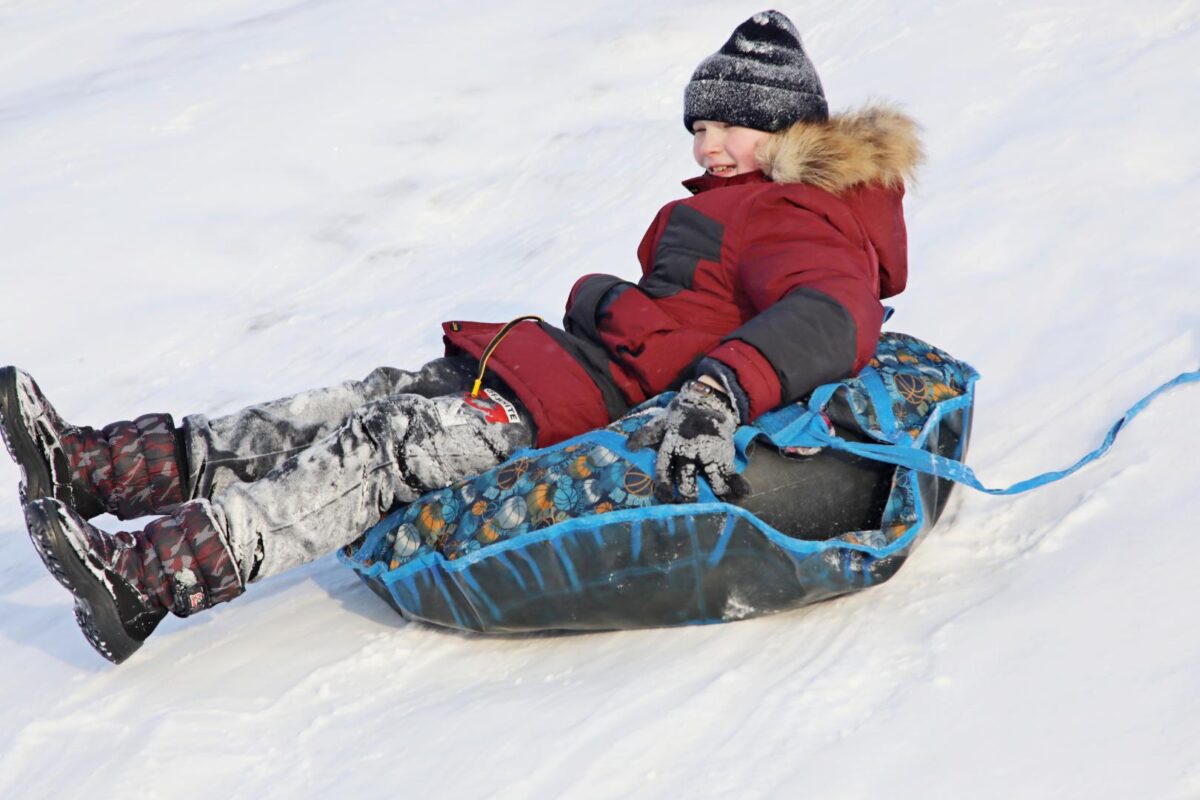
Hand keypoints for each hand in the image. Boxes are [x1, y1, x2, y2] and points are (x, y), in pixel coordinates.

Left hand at [627, 380, 748, 501]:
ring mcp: (709, 453)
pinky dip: (739, 485)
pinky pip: (732, 472)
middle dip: (687, 496)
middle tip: (689, 505)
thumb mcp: (660, 422)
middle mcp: (689, 452)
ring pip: (712, 480)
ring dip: (717, 494)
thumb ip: (645, 435)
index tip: (664, 497)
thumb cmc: (681, 415)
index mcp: (671, 445)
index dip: (663, 485)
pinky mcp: (725, 453)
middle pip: (687, 479)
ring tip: (721, 506)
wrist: (708, 399)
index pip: (663, 469)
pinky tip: (744, 495)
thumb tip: (628, 447)